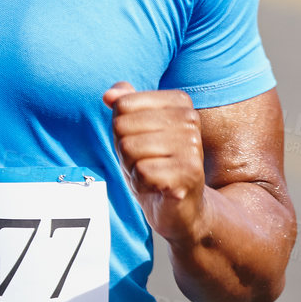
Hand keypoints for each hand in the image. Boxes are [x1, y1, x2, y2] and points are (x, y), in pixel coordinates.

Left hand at [103, 82, 206, 244]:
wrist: (180, 207)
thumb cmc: (155, 163)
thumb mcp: (135, 130)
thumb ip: (124, 104)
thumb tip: (108, 95)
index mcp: (179, 102)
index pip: (122, 105)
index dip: (121, 129)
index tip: (141, 142)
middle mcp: (190, 119)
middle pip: (122, 126)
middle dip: (124, 150)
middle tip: (145, 162)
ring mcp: (192, 145)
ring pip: (129, 148)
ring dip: (132, 167)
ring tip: (151, 174)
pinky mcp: (188, 173)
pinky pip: (141, 171)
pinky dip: (140, 183)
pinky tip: (157, 187)